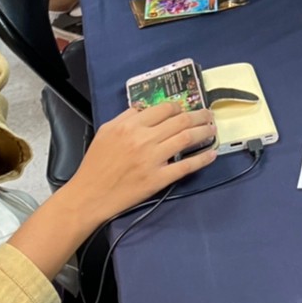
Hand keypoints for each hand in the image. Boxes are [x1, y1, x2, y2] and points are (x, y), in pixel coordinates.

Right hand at [66, 102, 216, 224]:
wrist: (89, 195)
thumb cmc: (96, 164)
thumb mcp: (106, 131)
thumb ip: (126, 117)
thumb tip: (145, 108)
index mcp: (130, 125)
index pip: (164, 109)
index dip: (179, 107)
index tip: (186, 109)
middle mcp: (144, 139)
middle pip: (180, 121)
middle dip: (199, 116)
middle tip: (208, 115)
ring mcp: (153, 159)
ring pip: (186, 139)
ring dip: (204, 132)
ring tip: (213, 129)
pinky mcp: (158, 179)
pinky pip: (186, 166)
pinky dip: (202, 159)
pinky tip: (212, 154)